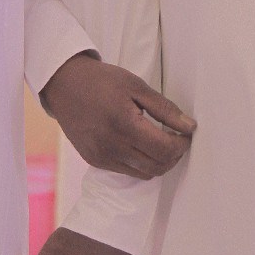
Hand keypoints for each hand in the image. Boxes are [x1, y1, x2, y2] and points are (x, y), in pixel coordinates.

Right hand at [40, 52, 195, 178]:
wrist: (64, 85)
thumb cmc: (102, 81)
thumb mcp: (137, 86)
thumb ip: (165, 109)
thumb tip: (189, 127)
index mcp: (124, 124)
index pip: (165, 149)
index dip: (182, 144)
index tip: (185, 133)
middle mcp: (112, 146)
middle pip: (158, 166)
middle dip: (174, 155)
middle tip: (176, 138)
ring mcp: (102, 156)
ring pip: (145, 173)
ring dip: (159, 162)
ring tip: (160, 142)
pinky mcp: (94, 161)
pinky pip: (127, 171)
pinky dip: (141, 163)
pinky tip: (140, 144)